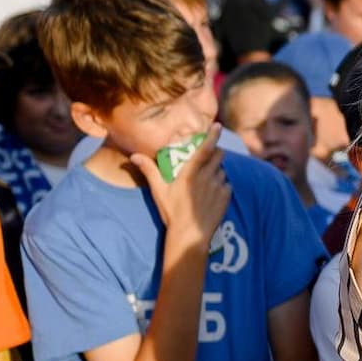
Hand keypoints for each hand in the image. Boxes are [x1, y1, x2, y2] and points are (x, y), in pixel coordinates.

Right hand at [134, 123, 230, 249]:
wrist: (190, 234)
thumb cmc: (172, 212)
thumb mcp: (159, 191)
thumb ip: (149, 170)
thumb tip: (134, 156)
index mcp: (191, 173)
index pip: (205, 149)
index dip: (212, 135)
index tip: (218, 126)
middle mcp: (207, 177)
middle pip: (218, 156)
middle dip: (215, 153)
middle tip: (206, 158)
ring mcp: (219, 187)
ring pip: (222, 170)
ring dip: (217, 170)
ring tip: (205, 180)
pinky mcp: (227, 197)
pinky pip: (227, 184)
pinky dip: (221, 184)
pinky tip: (212, 193)